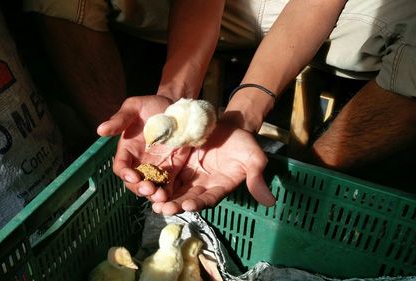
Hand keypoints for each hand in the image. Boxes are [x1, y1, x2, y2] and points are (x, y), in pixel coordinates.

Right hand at [96, 95, 190, 201]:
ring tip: (161, 196)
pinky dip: (168, 192)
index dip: (125, 173)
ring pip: (150, 187)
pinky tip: (171, 196)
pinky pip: (167, 185)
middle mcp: (140, 162)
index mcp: (127, 150)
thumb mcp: (135, 107)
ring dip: (153, 194)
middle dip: (139, 188)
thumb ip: (120, 119)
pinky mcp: (172, 170)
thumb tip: (100, 130)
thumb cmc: (152, 105)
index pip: (121, 167)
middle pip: (134, 182)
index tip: (132, 176)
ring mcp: (156, 167)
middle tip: (149, 189)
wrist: (177, 107)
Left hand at [151, 119, 275, 214]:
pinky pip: (166, 175)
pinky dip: (157, 180)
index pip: (209, 198)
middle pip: (188, 198)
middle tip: (163, 209)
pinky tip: (146, 183)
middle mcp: (203, 186)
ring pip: (174, 190)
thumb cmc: (243, 141)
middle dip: (175, 205)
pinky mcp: (178, 166)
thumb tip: (269, 202)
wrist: (228, 124)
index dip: (199, 203)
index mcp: (220, 187)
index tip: (188, 206)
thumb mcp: (254, 157)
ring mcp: (189, 176)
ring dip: (163, 197)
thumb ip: (256, 177)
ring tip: (152, 200)